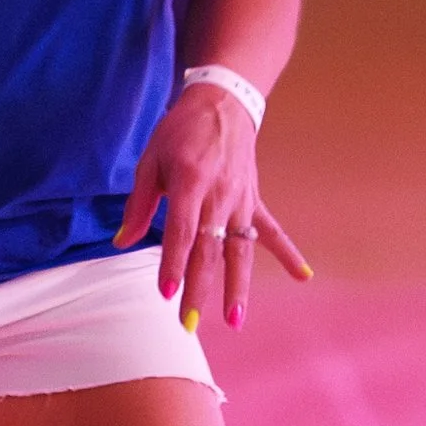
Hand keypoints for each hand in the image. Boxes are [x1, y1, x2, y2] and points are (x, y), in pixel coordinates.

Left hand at [115, 86, 310, 335]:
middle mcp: (219, 195)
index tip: (167, 293)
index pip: (181, 233)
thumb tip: (122, 241)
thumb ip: (139, 204)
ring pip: (239, 249)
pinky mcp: (253, 199)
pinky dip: (287, 253)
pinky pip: (271, 230)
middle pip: (209, 250)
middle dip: (199, 289)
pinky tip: (303, 275)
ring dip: (237, 286)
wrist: (222, 102)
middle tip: (190, 323)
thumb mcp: (150, 160)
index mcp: (190, 183)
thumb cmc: (180, 131)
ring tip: (235, 319)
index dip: (174, 264)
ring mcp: (240, 200)